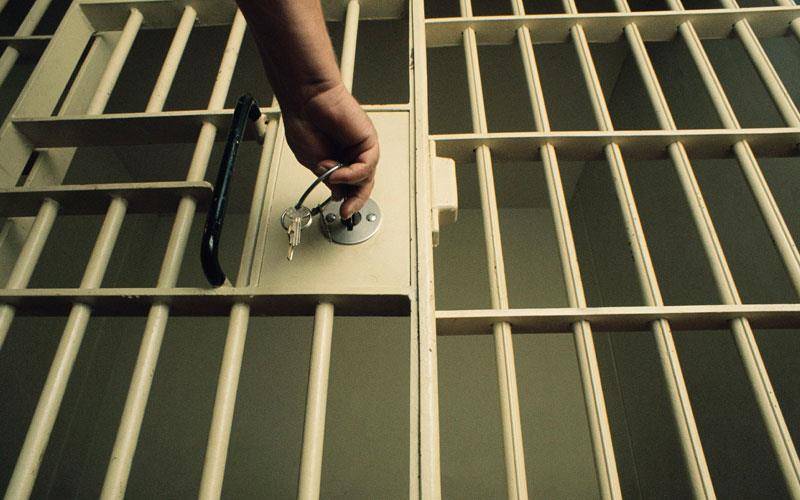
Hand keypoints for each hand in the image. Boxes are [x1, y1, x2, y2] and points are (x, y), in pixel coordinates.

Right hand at [282, 82, 378, 217]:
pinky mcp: (368, 141)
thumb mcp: (312, 162)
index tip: (342, 212)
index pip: (350, 187)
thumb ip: (327, 179)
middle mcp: (351, 155)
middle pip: (362, 185)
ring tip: (330, 175)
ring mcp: (360, 148)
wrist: (306, 99)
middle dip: (356, 200)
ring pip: (365, 177)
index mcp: (337, 160)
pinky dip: (353, 173)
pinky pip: (367, 165)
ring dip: (347, 182)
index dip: (347, 201)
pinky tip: (337, 171)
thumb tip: (339, 193)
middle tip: (347, 211)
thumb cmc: (305, 122)